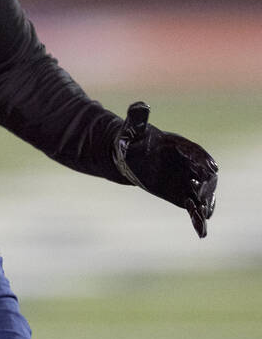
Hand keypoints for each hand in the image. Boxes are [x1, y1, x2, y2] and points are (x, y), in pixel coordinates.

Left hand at [113, 102, 217, 237]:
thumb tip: (139, 105)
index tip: (211, 168)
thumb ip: (136, 118)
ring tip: (204, 214)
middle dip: (207, 185)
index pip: (198, 153)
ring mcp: (188, 181)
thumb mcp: (131, 129)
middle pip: (206, 175)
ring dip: (206, 204)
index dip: (205, 161)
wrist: (128, 156)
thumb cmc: (132, 139)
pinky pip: (194, 209)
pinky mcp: (182, 196)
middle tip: (201, 194)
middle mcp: (189, 164)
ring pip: (203, 194)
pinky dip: (198, 220)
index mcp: (181, 146)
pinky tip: (201, 233)